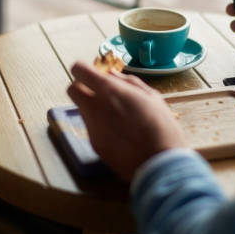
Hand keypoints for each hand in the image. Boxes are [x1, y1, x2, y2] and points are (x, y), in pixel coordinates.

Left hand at [67, 62, 187, 182]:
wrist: (161, 164)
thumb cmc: (162, 126)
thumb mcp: (151, 96)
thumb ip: (128, 82)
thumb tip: (112, 74)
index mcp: (109, 90)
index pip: (79, 70)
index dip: (84, 69)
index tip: (95, 73)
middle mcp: (95, 107)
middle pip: (72, 90)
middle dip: (82, 87)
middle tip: (101, 91)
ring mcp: (92, 128)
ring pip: (81, 109)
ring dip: (92, 106)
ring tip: (116, 114)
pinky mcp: (94, 145)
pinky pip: (91, 127)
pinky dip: (99, 124)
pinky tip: (119, 132)